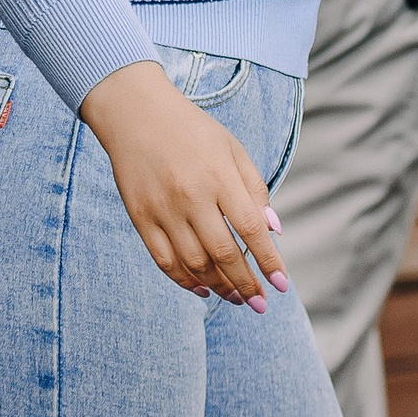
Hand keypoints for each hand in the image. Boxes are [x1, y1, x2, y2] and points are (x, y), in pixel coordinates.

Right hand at [78, 61, 287, 307]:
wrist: (136, 113)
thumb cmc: (192, 130)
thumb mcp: (232, 148)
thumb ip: (255, 188)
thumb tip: (273, 232)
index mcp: (219, 176)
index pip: (250, 229)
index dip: (269, 261)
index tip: (281, 285)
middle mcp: (191, 196)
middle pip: (223, 254)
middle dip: (246, 284)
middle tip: (259, 303)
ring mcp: (163, 209)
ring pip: (194, 263)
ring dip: (219, 287)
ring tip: (235, 298)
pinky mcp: (140, 217)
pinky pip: (164, 260)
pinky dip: (184, 280)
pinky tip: (201, 288)